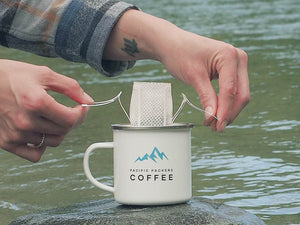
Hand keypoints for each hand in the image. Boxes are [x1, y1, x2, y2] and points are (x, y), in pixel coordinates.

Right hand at [0, 60, 93, 161]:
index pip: (71, 120)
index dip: (82, 113)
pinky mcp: (7, 142)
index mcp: (36, 102)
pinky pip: (35, 154)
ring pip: (53, 142)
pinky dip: (43, 145)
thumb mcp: (44, 73)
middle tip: (69, 110)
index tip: (82, 107)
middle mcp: (26, 121)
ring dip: (59, 131)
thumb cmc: (11, 75)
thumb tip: (88, 101)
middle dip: (72, 120)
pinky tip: (40, 131)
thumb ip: (70, 87)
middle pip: (64, 131)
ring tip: (52, 118)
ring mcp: (16, 134)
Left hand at [103, 10, 249, 131]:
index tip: (216, 126)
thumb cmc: (180, 54)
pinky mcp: (231, 70)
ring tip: (214, 125)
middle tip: (216, 129)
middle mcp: (238, 58)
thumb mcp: (193, 77)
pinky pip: (233, 90)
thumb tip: (213, 118)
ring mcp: (236, 63)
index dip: (224, 111)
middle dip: (229, 113)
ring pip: (239, 94)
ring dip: (228, 111)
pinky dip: (225, 103)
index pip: (230, 90)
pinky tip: (217, 114)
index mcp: (229, 56)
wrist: (172, 44)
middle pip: (240, 94)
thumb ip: (206, 97)